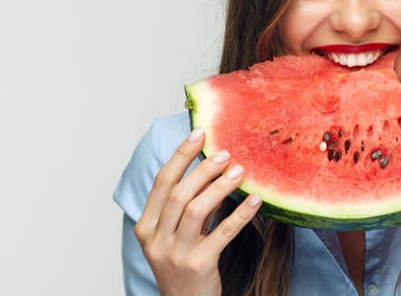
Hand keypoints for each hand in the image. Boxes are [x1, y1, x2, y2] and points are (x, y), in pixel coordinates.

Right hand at [134, 128, 260, 295]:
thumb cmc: (182, 265)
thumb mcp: (174, 235)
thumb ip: (185, 206)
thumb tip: (209, 166)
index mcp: (146, 227)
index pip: (161, 182)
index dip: (180, 155)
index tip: (199, 133)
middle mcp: (155, 240)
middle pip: (178, 193)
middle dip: (203, 169)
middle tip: (225, 154)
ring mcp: (175, 254)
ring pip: (196, 209)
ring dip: (220, 187)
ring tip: (240, 172)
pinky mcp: (198, 266)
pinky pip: (222, 233)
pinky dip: (240, 214)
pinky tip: (255, 201)